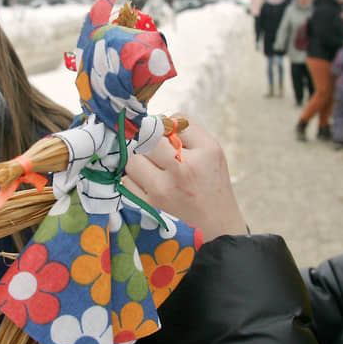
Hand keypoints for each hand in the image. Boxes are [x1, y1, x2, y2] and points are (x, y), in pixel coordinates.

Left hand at [123, 114, 247, 241]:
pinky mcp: (150, 205)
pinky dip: (134, 179)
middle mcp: (183, 169)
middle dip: (150, 142)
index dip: (166, 127)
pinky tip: (148, 182)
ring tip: (153, 168)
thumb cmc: (211, 182)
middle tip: (158, 152)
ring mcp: (164, 190)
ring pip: (133, 159)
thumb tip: (154, 120)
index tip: (171, 139)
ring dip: (139, 160)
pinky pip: (127, 181)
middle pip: (148, 138)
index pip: (171, 121)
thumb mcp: (212, 150)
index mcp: (204, 152)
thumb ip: (187, 130)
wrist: (216, 223)